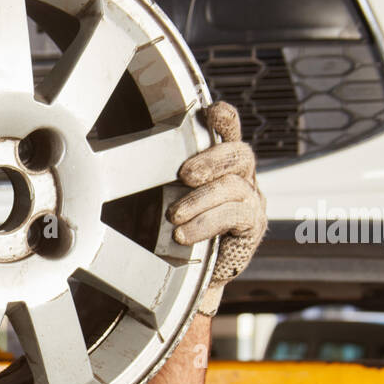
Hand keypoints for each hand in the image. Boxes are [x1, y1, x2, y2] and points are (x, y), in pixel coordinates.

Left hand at [167, 101, 266, 315]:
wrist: (189, 272)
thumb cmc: (174, 226)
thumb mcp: (163, 195)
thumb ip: (160, 175)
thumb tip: (130, 159)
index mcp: (222, 161)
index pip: (229, 131)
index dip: (225, 119)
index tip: (211, 111)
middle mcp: (243, 175)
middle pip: (238, 154)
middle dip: (211, 160)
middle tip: (185, 174)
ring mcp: (252, 199)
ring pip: (233, 187)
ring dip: (200, 201)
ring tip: (174, 216)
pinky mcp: (253, 225)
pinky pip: (235, 216)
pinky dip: (205, 224)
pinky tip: (183, 234)